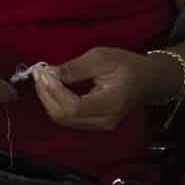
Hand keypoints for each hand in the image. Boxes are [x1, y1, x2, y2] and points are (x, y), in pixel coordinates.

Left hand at [31, 48, 167, 133]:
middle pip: (64, 117)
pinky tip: (51, 88)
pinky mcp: (92, 124)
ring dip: (47, 99)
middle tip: (38, 73)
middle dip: (46, 95)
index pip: (74, 107)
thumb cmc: (126, 65)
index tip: (44, 72)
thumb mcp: (102, 58)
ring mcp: (98, 126)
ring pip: (63, 120)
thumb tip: (49, 74)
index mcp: (110, 104)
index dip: (54, 92)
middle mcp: (104, 121)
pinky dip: (55, 103)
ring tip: (42, 78)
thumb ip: (75, 68)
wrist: (146, 80)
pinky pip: (68, 118)